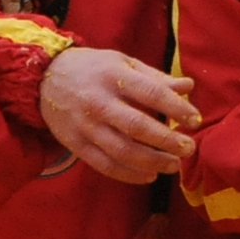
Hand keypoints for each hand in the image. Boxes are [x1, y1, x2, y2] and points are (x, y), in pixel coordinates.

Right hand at [36, 47, 198, 183]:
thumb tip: (189, 87)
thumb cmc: (93, 69)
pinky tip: (149, 175)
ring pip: (122, 151)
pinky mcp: (75, 144)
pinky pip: (104, 165)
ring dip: (152, 162)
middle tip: (189, 149)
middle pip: (137, 127)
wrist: (43, 78)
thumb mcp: (123, 63)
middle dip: (167, 141)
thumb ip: (156, 78)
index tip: (195, 121)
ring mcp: (85, 126)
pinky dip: (128, 174)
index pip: (151, 93)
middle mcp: (99, 102)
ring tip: (173, 165)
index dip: (176, 108)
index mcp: (114, 76)